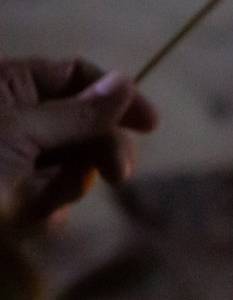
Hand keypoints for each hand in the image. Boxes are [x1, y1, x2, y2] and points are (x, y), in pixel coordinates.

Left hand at [0, 57, 157, 227]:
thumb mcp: (20, 135)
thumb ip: (77, 111)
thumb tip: (126, 81)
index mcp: (6, 85)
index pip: (75, 74)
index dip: (115, 95)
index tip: (150, 126)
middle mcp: (9, 115)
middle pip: (78, 118)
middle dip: (97, 147)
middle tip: (118, 178)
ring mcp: (6, 157)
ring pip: (65, 160)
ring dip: (66, 184)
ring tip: (44, 210)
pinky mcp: (3, 197)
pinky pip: (42, 195)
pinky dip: (45, 209)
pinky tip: (33, 225)